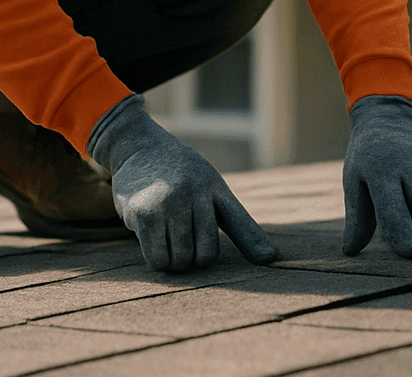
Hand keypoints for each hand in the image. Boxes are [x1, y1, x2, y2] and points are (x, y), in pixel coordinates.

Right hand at [87, 95, 277, 271]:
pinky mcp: (142, 213)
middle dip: (194, 260)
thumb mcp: (214, 189)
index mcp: (215, 186)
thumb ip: (240, 224)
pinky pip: (156, 258)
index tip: (270, 258)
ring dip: (174, 263)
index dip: (254, 242)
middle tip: (185, 247)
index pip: (239, 221)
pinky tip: (154, 242)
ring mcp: (168, 201)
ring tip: (169, 244)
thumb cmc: (184, 175)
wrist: (140, 148)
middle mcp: (194, 192)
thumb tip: (271, 258)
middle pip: (204, 255)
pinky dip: (157, 261)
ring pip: (179, 260)